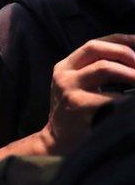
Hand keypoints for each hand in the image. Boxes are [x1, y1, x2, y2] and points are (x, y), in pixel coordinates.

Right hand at [42, 34, 134, 153]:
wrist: (58, 143)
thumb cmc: (76, 115)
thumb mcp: (78, 88)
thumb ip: (96, 72)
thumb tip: (131, 61)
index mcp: (65, 67)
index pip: (94, 44)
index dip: (119, 40)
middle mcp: (64, 74)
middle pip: (97, 49)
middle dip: (126, 53)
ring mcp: (69, 89)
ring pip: (105, 68)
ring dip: (132, 72)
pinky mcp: (78, 105)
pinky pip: (112, 96)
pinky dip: (129, 99)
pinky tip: (132, 105)